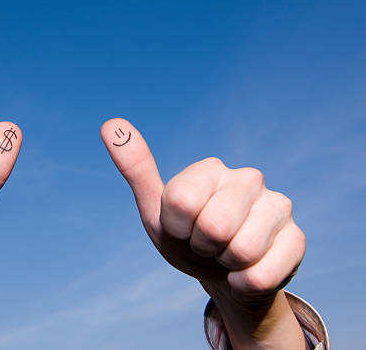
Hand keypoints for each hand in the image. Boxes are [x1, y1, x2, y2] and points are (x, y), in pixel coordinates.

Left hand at [101, 118, 305, 348]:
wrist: (223, 276)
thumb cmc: (186, 238)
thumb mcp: (156, 211)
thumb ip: (135, 168)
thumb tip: (110, 123)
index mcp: (210, 168)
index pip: (180, 201)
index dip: (175, 227)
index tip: (181, 228)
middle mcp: (248, 178)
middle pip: (214, 226)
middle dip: (202, 246)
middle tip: (206, 243)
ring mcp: (277, 205)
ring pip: (241, 250)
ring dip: (226, 265)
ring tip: (227, 254)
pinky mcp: (297, 238)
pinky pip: (262, 274)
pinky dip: (245, 284)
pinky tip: (248, 271)